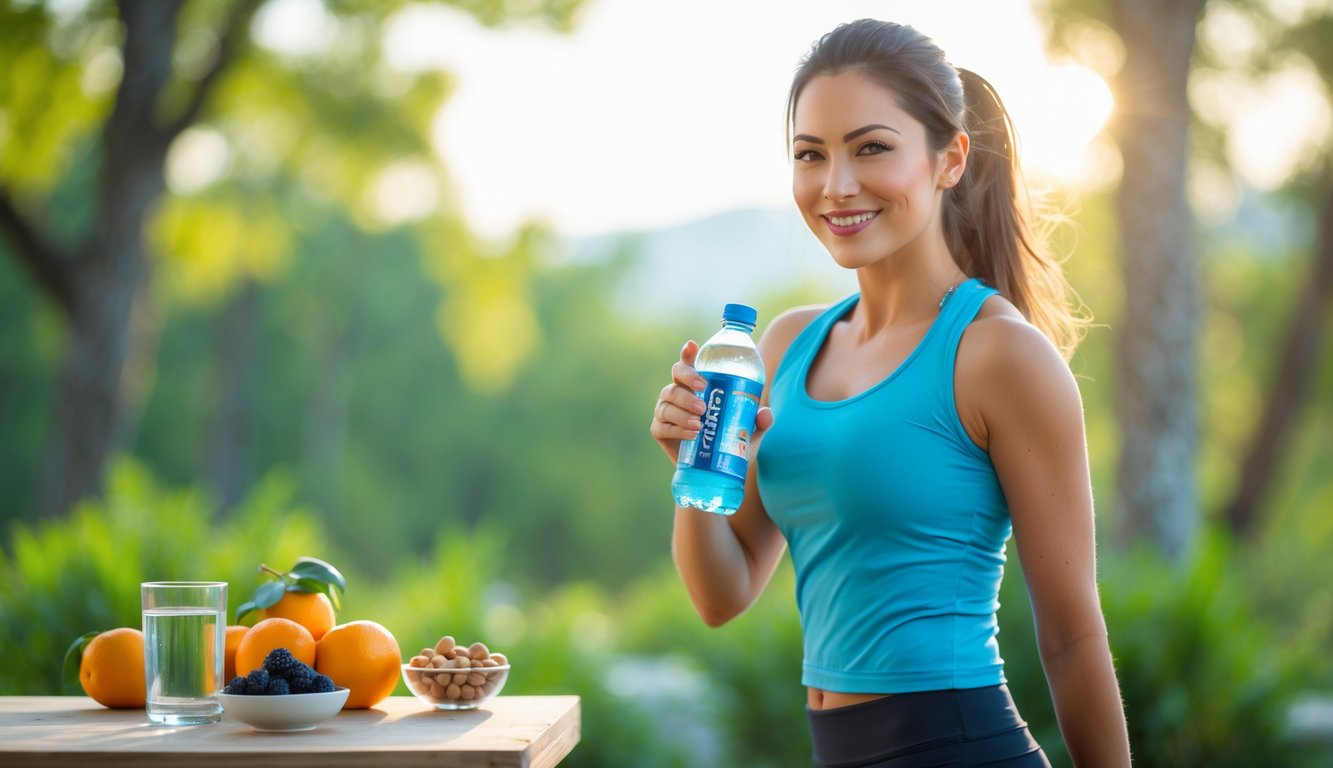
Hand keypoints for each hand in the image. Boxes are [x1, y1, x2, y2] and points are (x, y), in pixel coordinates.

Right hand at [650, 341, 772, 462]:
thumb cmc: (730, 440)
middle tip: (704, 400)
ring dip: (683, 411)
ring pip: (668, 403)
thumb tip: (765, 413)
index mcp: (695, 385)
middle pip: (676, 378)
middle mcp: (677, 393)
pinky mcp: (659, 430)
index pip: (688, 364)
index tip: (692, 346)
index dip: (687, 353)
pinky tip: (691, 434)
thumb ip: (758, 421)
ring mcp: (665, 411)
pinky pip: (662, 426)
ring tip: (699, 422)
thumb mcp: (749, 431)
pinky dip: (677, 429)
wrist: (715, 468)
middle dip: (687, 383)